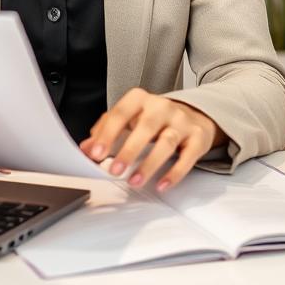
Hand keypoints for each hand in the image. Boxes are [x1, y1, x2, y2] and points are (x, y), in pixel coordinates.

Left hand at [78, 88, 221, 191]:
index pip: (121, 113)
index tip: (96, 153)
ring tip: (134, 182)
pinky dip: (175, 173)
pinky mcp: (198, 138)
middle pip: (146, 127)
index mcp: (140, 99)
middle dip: (129, 150)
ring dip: (149, 164)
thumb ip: (106, 131)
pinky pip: (188, 156)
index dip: (107, 134)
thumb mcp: (129, 119)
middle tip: (115, 170)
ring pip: (167, 142)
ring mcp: (182, 121)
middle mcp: (162, 107)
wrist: (194, 114)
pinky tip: (162, 184)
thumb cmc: (154, 119)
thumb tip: (86, 149)